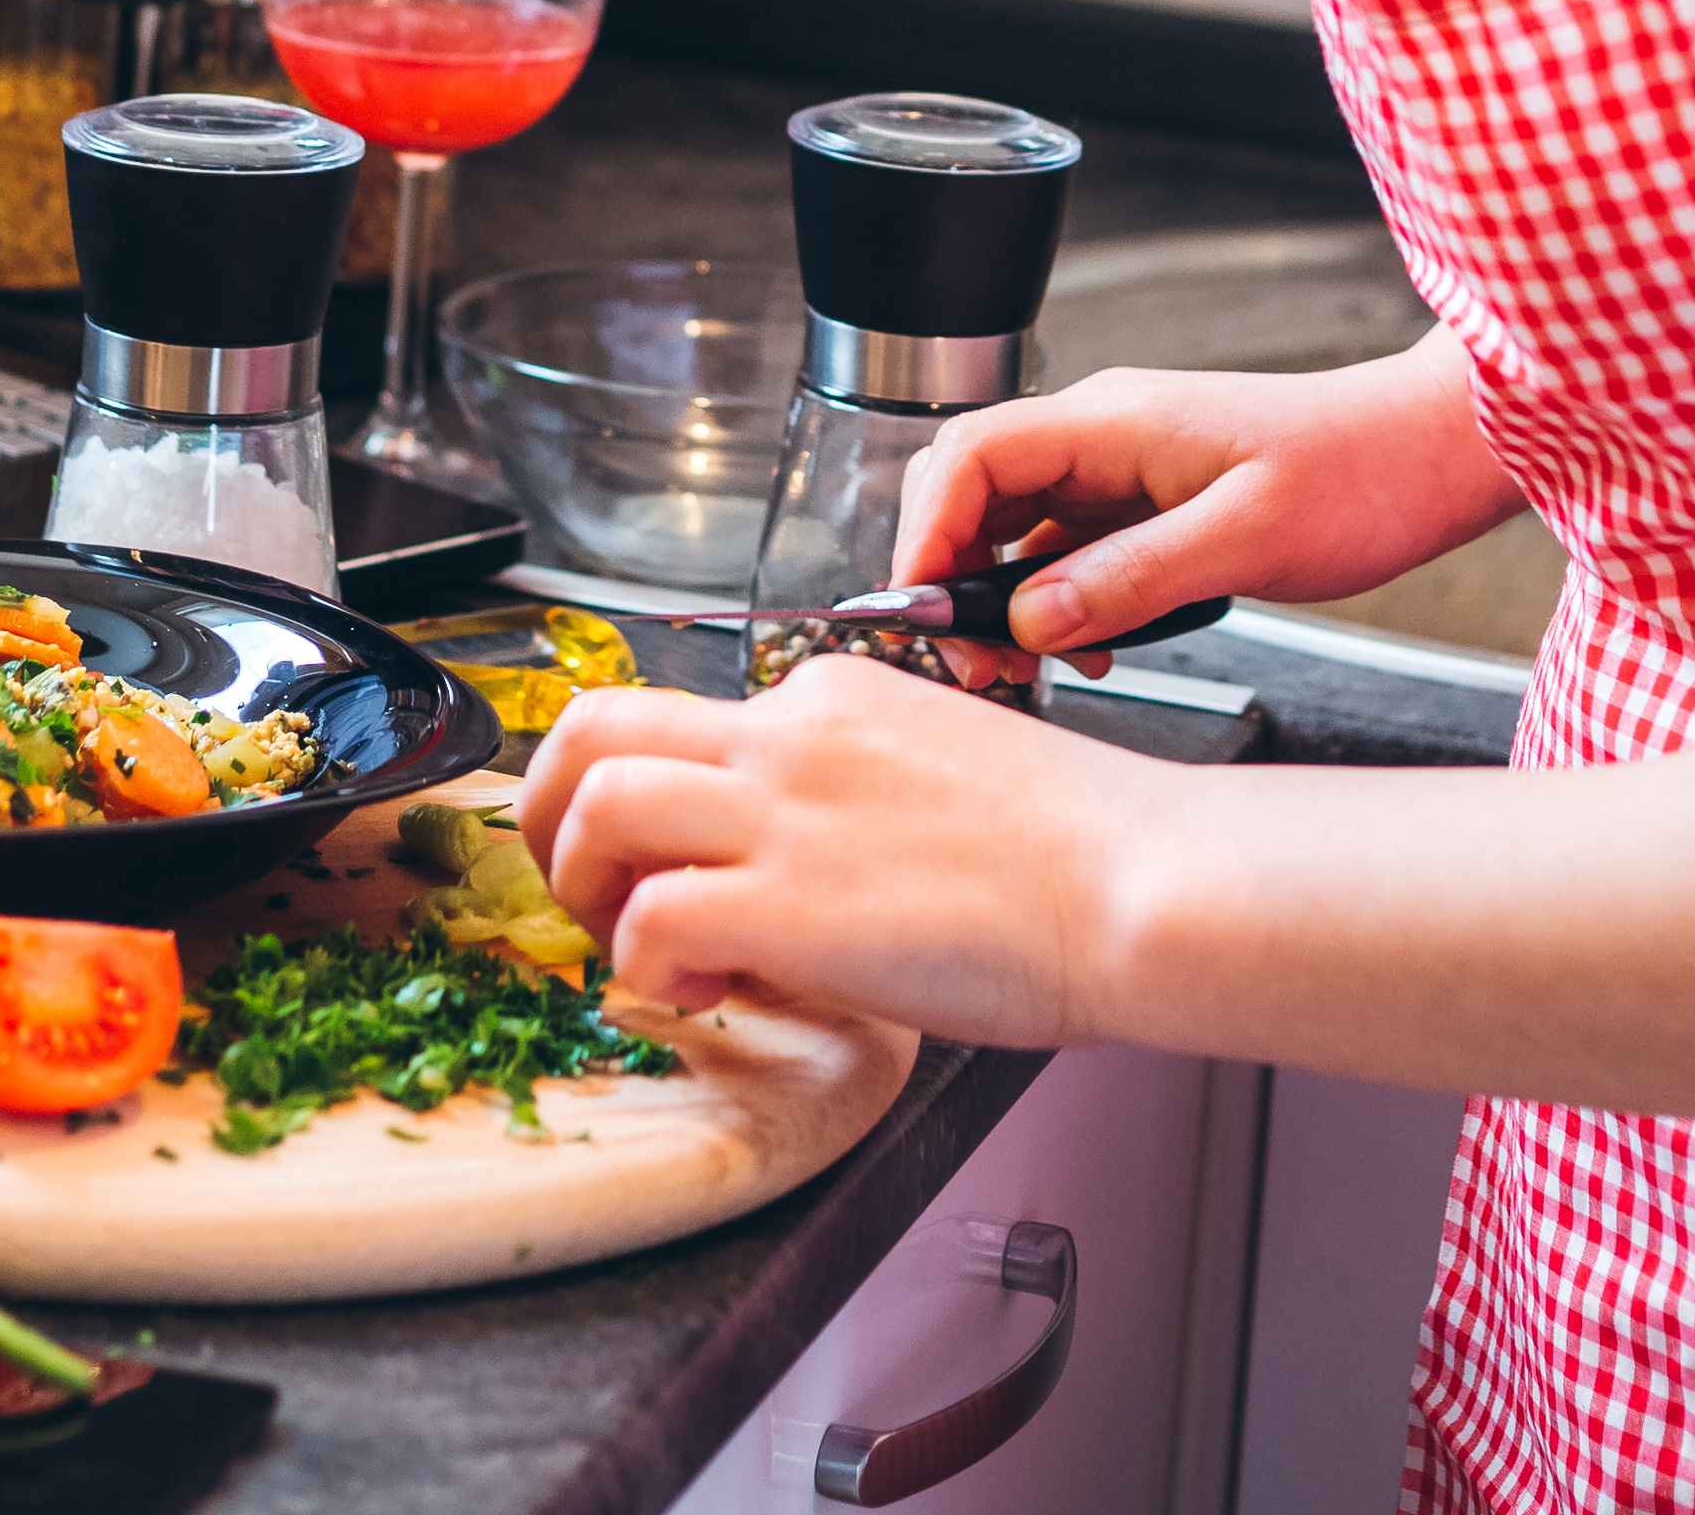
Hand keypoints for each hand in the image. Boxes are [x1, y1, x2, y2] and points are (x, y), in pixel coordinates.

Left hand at [525, 660, 1154, 1041]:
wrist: (1146, 884)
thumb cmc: (1084, 854)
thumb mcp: (944, 775)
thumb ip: (850, 801)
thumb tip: (794, 871)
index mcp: (832, 697)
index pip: (681, 715)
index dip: (642, 794)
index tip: (657, 859)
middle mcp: (790, 734)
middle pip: (591, 727)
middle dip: (548, 814)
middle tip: (586, 889)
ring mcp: (782, 811)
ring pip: (593, 805)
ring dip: (586, 891)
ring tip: (636, 949)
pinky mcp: (788, 901)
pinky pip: (648, 924)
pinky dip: (648, 973)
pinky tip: (708, 997)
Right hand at [892, 330, 1517, 662]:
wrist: (1436, 454)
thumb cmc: (1362, 475)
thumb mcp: (1246, 538)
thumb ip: (1131, 578)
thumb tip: (1029, 621)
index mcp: (1112, 422)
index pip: (971, 455)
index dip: (928, 533)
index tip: (925, 612)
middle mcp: (1104, 438)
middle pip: (974, 492)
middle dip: (954, 576)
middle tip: (978, 660)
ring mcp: (1126, 471)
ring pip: (1017, 528)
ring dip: (1005, 600)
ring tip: (1032, 668)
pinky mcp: (1152, 506)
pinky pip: (1069, 551)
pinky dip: (1059, 604)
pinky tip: (1092, 650)